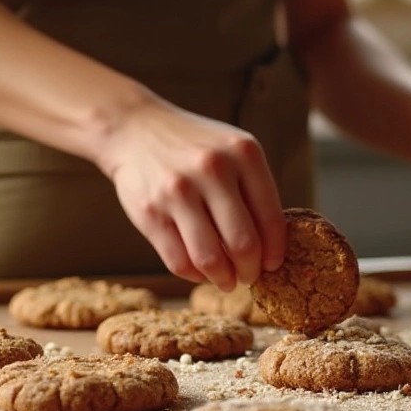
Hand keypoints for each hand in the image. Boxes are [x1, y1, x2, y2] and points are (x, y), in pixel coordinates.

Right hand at [95, 98, 285, 289]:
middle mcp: (212, 169)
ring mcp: (178, 191)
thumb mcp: (233, 151)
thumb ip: (254, 190)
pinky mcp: (150, 212)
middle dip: (251, 270)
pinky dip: (195, 275)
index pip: (271, 218)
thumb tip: (271, 247)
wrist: (135, 129)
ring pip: (210, 259)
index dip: (275, 251)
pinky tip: (201, 271)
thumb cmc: (194, 147)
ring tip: (227, 280)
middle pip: (244, 244)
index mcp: (243, 154)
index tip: (272, 264)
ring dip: (224, 279)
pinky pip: (179, 262)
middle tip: (249, 276)